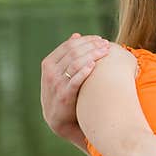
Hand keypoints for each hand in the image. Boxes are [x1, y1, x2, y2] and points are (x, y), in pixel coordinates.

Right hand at [40, 32, 109, 148]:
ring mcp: (55, 84)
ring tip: (105, 52)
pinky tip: (95, 65)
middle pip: (73, 52)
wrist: (60, 120)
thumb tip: (76, 35)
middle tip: (106, 45)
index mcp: (49, 63)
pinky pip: (75, 80)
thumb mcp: (61, 72)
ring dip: (92, 55)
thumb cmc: (65, 92)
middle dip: (91, 46)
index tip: (100, 39)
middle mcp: (50, 72)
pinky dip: (84, 71)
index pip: (69, 45)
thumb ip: (68, 55)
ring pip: (75, 63)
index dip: (86, 40)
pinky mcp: (64, 96)